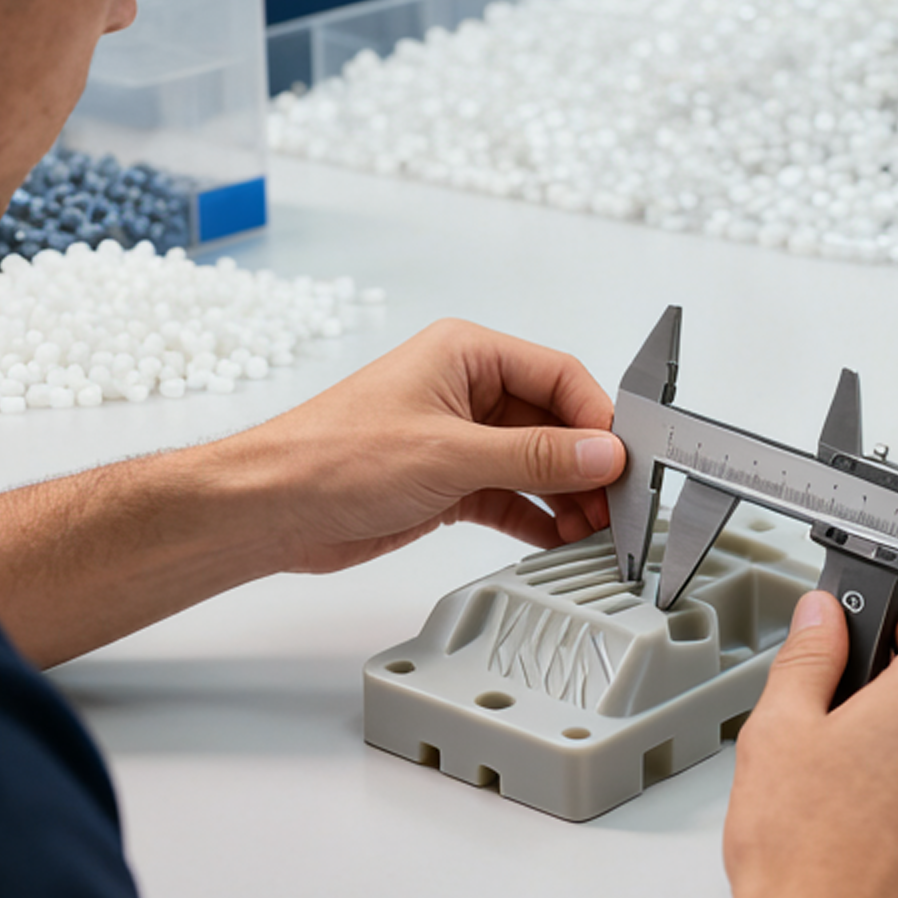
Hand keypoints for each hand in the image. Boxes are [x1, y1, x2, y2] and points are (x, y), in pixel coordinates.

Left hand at [222, 318, 626, 576]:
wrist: (270, 509)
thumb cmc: (334, 456)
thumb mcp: (451, 455)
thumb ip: (535, 457)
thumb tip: (603, 454)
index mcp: (468, 354)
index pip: (559, 376)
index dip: (598, 419)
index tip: (627, 461)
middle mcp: (467, 390)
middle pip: (554, 423)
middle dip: (587, 466)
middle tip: (620, 507)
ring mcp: (459, 437)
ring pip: (536, 464)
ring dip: (566, 498)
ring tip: (595, 534)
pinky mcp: (449, 481)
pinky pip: (511, 496)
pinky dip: (537, 519)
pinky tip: (559, 542)